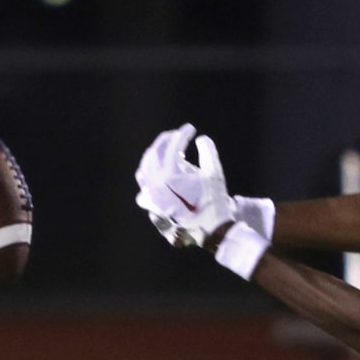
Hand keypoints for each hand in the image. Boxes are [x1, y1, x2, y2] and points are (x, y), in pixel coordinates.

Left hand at [134, 124, 240, 248]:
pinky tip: (161, 175)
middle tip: (178, 135)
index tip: (191, 128)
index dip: (182, 134)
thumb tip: (201, 138)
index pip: (171, 147)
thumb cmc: (214, 201)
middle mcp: (154, 185)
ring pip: (145, 170)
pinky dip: (151, 176)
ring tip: (168, 152)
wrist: (210, 231)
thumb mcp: (215, 173)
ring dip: (155, 157)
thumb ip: (208, 151)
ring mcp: (151, 197)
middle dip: (166, 141)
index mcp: (168, 176)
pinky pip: (145, 187)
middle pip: (153, 154)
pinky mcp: (152, 207)